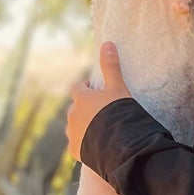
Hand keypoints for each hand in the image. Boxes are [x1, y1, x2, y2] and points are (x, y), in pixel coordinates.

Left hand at [68, 42, 131, 157]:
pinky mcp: (75, 151)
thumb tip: (107, 43)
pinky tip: (97, 146)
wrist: (121, 146)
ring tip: (100, 132)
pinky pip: (77, 145)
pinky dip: (84, 144)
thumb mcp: (118, 88)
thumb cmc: (120, 113)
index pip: (77, 88)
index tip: (95, 90)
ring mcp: (72, 134)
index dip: (86, 88)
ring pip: (74, 127)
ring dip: (83, 127)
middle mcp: (72, 115)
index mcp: (81, 98)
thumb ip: (111, 67)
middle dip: (85, 109)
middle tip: (101, 113)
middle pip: (75, 108)